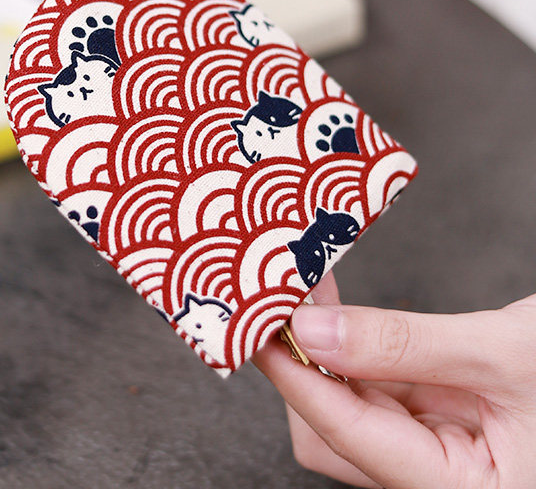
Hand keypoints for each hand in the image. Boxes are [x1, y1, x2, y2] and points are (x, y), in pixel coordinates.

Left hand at [254, 291, 535, 488]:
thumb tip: (313, 329)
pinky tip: (338, 307)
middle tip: (277, 296)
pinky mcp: (442, 424)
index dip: (294, 377)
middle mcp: (440, 481)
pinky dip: (353, 347)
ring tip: (304, 290)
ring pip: (351, 409)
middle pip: (335, 434)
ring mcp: (438, 453)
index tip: (255, 326)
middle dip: (300, 363)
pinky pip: (378, 390)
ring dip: (322, 349)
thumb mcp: (505, 356)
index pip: (346, 435)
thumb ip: (405, 346)